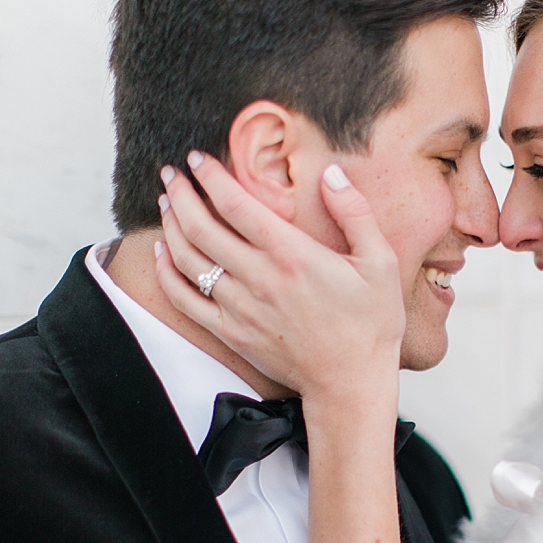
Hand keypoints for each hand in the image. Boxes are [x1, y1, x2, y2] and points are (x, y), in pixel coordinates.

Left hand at [154, 153, 404, 412]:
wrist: (351, 383)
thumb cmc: (370, 325)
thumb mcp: (380, 263)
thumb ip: (356, 213)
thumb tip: (333, 174)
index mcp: (292, 255)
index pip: (236, 205)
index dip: (211, 177)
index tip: (198, 159)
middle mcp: (259, 278)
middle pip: (201, 227)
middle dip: (180, 194)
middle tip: (171, 174)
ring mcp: (241, 308)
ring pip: (188, 260)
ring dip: (171, 226)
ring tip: (167, 204)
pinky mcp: (232, 333)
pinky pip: (186, 300)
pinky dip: (167, 273)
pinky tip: (162, 253)